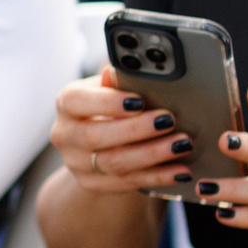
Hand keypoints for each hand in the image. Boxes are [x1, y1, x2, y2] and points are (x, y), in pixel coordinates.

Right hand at [49, 66, 203, 194]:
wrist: (97, 143)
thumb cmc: (110, 106)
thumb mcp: (111, 88)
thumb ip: (121, 80)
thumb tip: (134, 65)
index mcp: (67, 103)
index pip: (77, 102)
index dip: (107, 103)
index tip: (139, 101)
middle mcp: (65, 134)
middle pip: (96, 136)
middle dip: (136, 129)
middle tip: (169, 121)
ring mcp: (75, 163)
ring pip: (114, 162)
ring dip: (152, 154)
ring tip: (182, 144)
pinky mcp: (91, 183)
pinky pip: (126, 183)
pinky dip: (157, 177)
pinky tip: (180, 170)